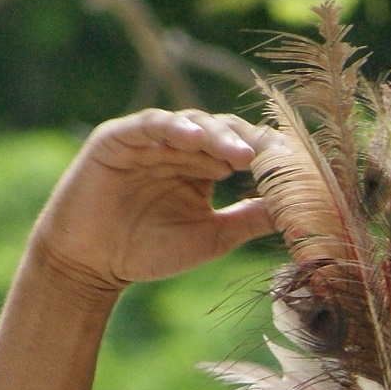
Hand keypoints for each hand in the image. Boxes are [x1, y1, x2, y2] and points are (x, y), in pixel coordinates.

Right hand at [28, 109, 275, 295]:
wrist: (91, 265)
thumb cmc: (149, 252)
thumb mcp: (212, 237)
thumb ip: (249, 220)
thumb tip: (299, 210)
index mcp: (204, 166)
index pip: (243, 149)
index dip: (268, 155)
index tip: (298, 170)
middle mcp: (181, 147)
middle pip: (224, 132)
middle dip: (250, 144)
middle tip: (274, 159)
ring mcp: (150, 139)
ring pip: (192, 124)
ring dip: (219, 136)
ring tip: (240, 155)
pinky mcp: (119, 137)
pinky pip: (150, 124)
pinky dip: (173, 127)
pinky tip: (194, 139)